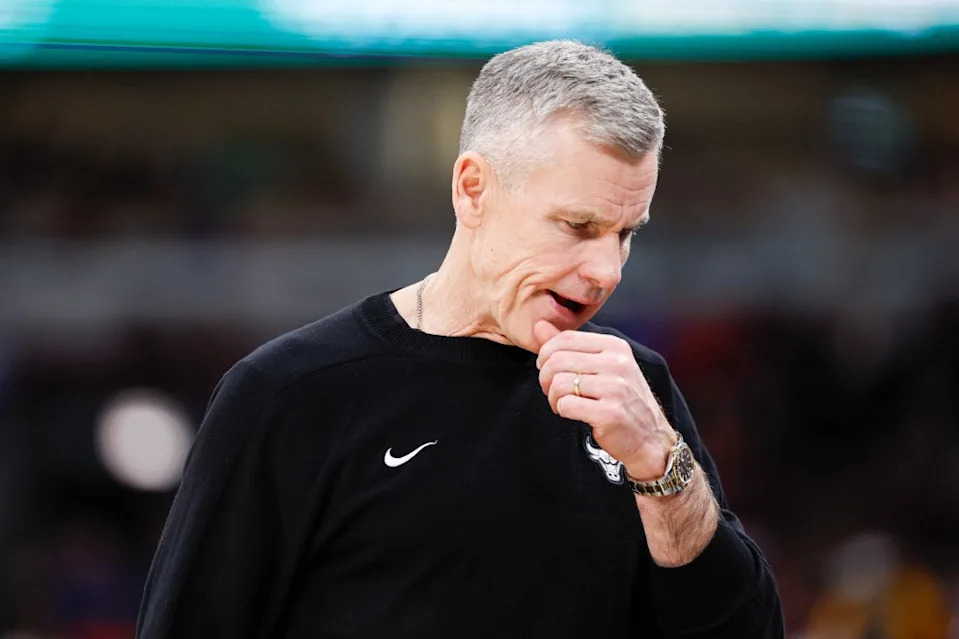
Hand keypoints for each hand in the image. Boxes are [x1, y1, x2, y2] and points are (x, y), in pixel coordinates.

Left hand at [534, 320, 676, 480]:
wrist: (649, 437)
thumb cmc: (621, 400)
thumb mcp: (600, 366)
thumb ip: (569, 346)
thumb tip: (539, 326)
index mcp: (615, 346)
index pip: (565, 338)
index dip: (546, 354)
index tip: (547, 369)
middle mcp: (617, 363)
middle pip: (557, 360)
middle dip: (545, 378)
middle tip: (552, 390)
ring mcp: (616, 388)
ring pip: (559, 383)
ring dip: (553, 397)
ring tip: (562, 403)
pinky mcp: (610, 413)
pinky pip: (566, 405)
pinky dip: (562, 410)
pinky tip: (572, 413)